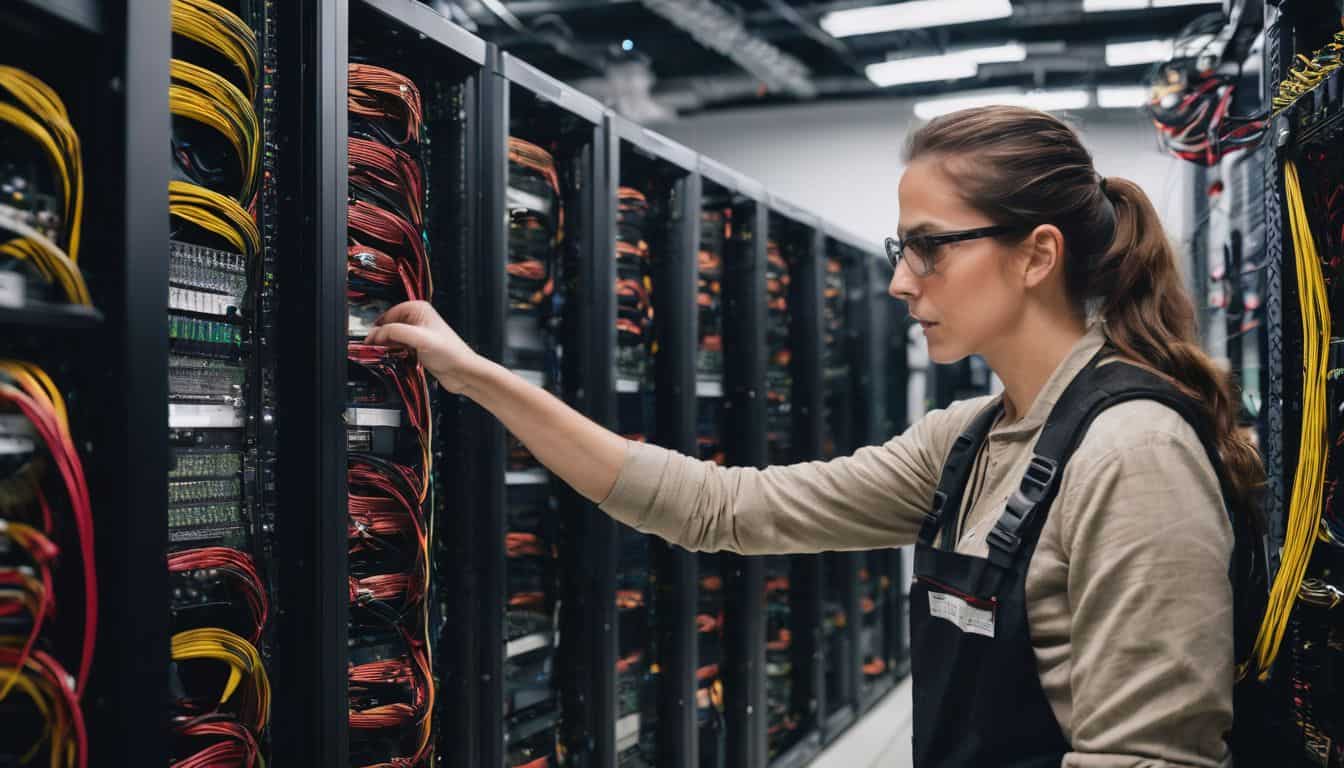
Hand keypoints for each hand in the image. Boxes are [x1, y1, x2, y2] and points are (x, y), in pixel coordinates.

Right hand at [364, 301, 485, 393]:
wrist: (462, 372)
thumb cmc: (450, 353)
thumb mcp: (419, 339)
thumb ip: (395, 333)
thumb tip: (376, 334)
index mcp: (418, 309)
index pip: (388, 314)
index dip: (378, 328)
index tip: (370, 341)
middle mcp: (417, 319)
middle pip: (388, 326)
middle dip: (381, 338)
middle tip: (375, 350)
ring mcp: (417, 333)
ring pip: (392, 338)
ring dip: (386, 347)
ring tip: (385, 355)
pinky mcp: (417, 347)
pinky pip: (398, 348)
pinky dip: (393, 353)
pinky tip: (395, 359)